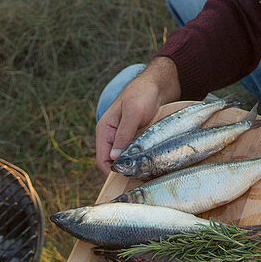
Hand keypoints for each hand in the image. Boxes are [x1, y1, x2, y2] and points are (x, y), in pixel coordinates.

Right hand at [95, 57, 180, 174]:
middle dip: (125, 170)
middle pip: (114, 162)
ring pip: (125, 159)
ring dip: (134, 166)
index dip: (112, 171)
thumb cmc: (142, 94)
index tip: (128, 177)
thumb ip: (124, 134)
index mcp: (105, 130)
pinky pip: (135, 154)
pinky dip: (142, 159)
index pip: (102, 160)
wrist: (158, 85)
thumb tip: (114, 158)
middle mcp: (112, 136)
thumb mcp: (133, 112)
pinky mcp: (136, 138)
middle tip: (142, 177)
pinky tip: (152, 163)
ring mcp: (124, 138)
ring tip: (148, 172)